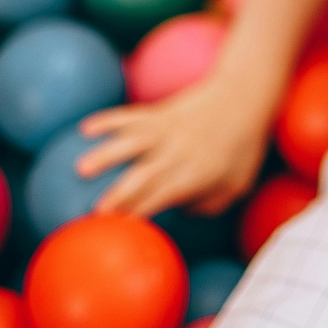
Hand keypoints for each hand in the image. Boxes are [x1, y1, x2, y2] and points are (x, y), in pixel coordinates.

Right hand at [78, 77, 272, 217]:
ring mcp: (168, 131)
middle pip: (144, 176)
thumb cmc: (244, 145)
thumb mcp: (238, 183)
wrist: (246, 96)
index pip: (162, 199)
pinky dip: (109, 120)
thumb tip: (182, 215)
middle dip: (119, 195)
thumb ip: (211, 204)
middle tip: (92, 213)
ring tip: (81, 168)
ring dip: (107, 154)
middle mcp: (178, 154)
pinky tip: (85, 129)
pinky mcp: (162, 112)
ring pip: (133, 142)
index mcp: (196, 175)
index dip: (139, 215)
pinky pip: (132, 116)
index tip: (116, 232)